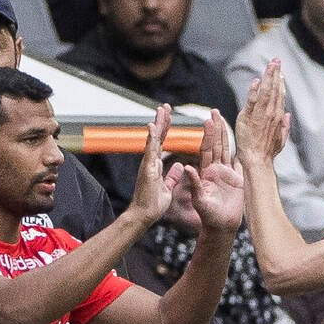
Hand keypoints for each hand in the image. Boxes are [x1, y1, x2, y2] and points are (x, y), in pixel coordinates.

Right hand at [128, 103, 184, 224]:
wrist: (144, 216)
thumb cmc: (153, 206)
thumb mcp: (167, 188)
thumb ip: (172, 176)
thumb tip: (179, 165)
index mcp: (155, 166)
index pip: (161, 143)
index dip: (165, 130)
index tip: (168, 116)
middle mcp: (150, 162)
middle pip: (157, 138)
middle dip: (162, 121)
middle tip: (165, 107)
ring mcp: (148, 165)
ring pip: (153, 140)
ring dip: (158, 124)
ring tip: (161, 110)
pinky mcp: (147, 169)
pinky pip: (150, 151)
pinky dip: (152, 138)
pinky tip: (153, 126)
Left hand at [187, 111, 244, 233]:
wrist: (222, 227)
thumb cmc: (208, 216)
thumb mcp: (199, 199)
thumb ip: (194, 183)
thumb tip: (188, 167)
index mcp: (206, 173)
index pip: (206, 149)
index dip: (207, 135)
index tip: (207, 120)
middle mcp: (216, 170)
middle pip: (216, 145)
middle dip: (216, 128)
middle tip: (215, 112)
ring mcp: (227, 174)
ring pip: (227, 150)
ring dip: (226, 135)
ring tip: (224, 119)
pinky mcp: (238, 179)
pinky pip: (241, 162)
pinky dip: (242, 150)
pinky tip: (244, 138)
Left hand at [236, 60, 290, 165]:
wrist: (257, 160)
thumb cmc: (267, 153)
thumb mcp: (280, 140)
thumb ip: (285, 126)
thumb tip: (288, 114)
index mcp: (278, 117)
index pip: (280, 95)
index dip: (280, 82)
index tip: (280, 72)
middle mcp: (271, 113)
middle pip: (275, 89)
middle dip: (276, 73)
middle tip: (276, 60)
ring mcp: (261, 115)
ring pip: (266, 92)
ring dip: (268, 77)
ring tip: (271, 64)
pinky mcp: (249, 117)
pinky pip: (253, 101)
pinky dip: (255, 90)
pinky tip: (257, 80)